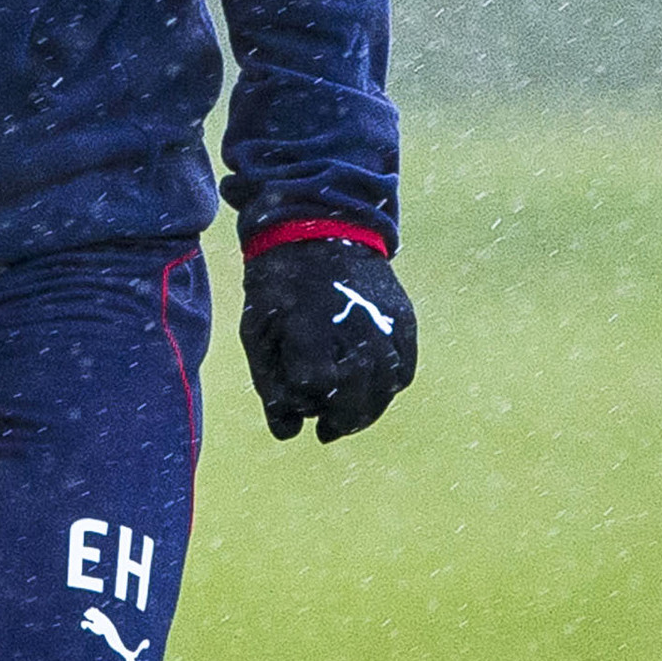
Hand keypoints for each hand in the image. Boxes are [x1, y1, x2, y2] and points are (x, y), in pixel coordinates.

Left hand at [240, 238, 416, 442]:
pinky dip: (388, 388)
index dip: (304, 402)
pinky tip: (371, 392)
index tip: (297, 402)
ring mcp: (384, 325)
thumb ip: (271, 385)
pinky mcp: (403, 320)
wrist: (320, 228)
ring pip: (385, 390)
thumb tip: (288, 433)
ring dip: (366, 412)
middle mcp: (355, 330)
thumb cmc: (279, 284)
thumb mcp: (257, 330)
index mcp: (312, 330)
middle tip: (327, 429)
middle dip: (339, 420)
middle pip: (355, 400)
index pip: (315, 390)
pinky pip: (404, 370)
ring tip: (348, 418)